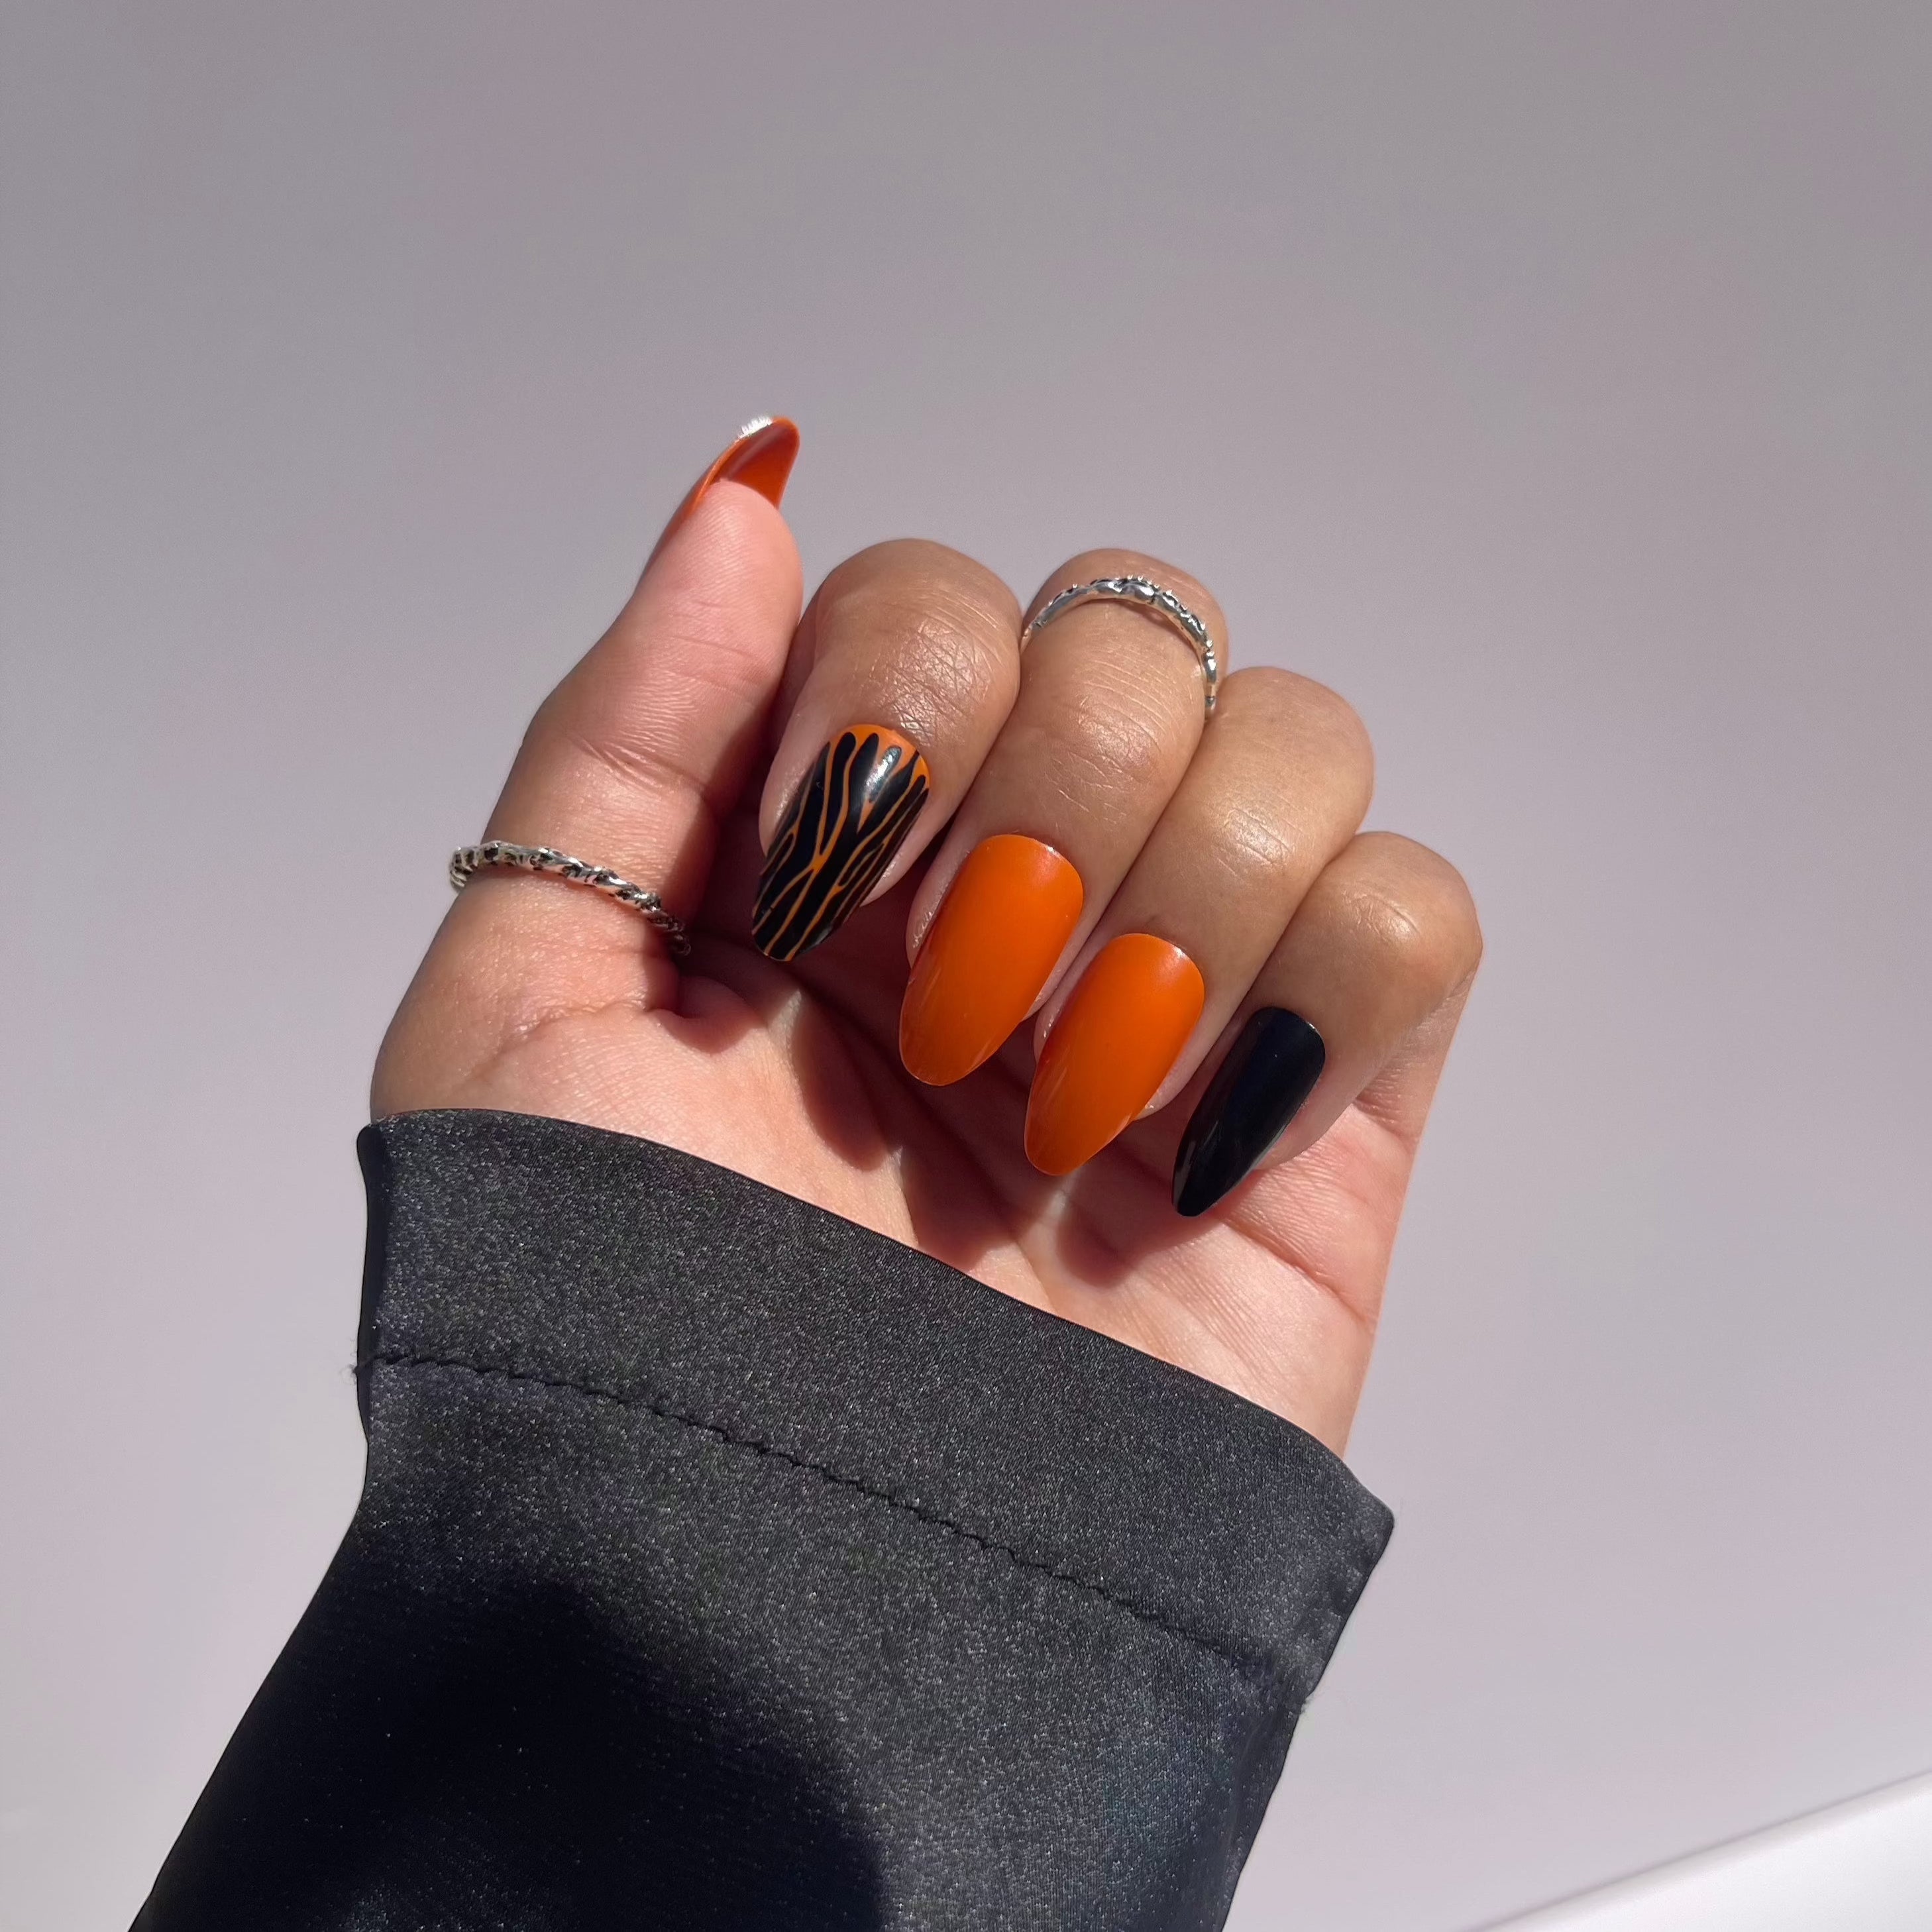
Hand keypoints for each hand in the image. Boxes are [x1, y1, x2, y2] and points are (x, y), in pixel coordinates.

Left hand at [374, 422, 1480, 1450]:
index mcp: (841, 841)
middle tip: (946, 1017)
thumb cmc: (624, 1315)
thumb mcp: (526, 1005)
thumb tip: (747, 486)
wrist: (794, 1600)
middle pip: (1128, 627)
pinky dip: (1329, 983)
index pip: (935, 596)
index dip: (898, 701)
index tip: (822, 898)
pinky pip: (1419, 906)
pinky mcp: (1325, 1101)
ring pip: (1289, 733)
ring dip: (1178, 897)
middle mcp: (1019, 879)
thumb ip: (622, 729)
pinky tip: (1196, 1133)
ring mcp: (1185, 977)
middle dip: (1041, 801)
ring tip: (1069, 1102)